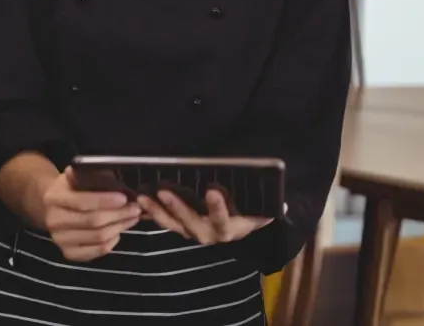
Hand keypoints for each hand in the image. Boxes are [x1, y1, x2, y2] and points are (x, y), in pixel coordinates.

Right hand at [42, 168, 140, 261]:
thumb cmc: (71, 188)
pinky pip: (96, 251)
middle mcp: (54, 221)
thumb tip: (111, 175)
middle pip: (92, 221)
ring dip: (119, 227)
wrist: (54, 206)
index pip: (82, 202)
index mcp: (55, 198)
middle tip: (135, 208)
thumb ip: (90, 175)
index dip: (105, 201)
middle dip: (118, 215)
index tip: (124, 198)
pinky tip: (118, 232)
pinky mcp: (69, 253)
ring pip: (97, 237)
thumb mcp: (76, 176)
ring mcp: (60, 240)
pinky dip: (112, 242)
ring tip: (132, 218)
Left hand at [138, 188, 270, 244]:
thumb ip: (269, 208)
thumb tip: (283, 205)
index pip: (224, 219)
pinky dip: (153, 212)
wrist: (244, 227)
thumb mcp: (261, 210)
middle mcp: (211, 233)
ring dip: (159, 211)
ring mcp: (195, 232)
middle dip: (178, 208)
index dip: (218, 207)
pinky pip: (166, 223)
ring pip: (175, 225)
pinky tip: (140, 201)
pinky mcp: (183, 228)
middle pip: (193, 224)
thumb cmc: (253, 211)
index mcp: (232, 227)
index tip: (212, 190)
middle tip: (164, 190)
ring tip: (144, 196)